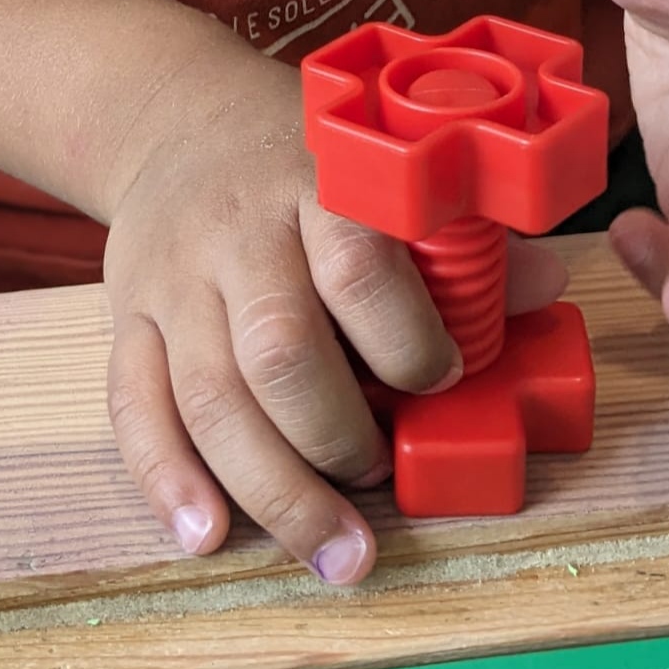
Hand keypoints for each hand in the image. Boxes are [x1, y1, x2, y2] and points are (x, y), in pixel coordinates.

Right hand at [102, 61, 568, 582]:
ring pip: (209, 396)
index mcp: (312, 188)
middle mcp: (236, 234)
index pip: (359, 270)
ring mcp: (173, 279)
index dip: (409, 341)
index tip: (447, 378)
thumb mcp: (372, 165)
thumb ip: (453, 233)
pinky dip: (167, 478)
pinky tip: (205, 534)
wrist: (175, 118)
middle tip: (381, 471)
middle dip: (340, 437)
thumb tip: (544, 288)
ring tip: (335, 549)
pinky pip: (133, 404)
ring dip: (274, 489)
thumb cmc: (294, 158)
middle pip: (278, 351)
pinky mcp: (125, 315)